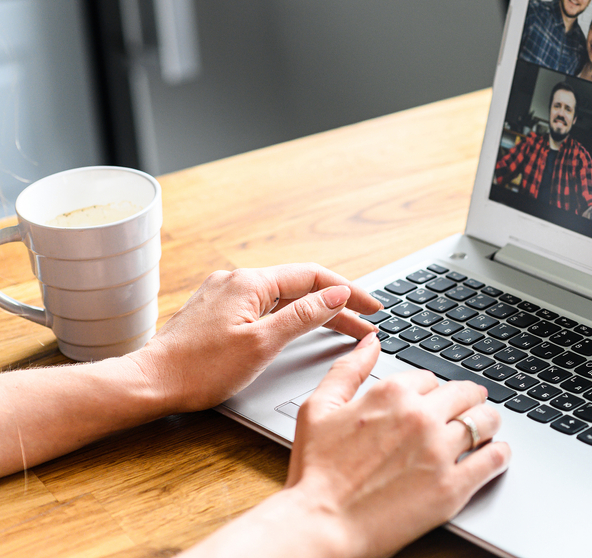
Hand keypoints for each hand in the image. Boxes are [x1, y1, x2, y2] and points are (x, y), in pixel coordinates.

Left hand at [130, 263, 380, 413]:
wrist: (148, 384)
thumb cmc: (199, 370)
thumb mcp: (262, 344)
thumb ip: (304, 315)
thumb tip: (336, 294)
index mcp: (250, 282)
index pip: (313, 277)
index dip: (348, 292)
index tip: (373, 308)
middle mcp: (237, 280)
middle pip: (300, 287)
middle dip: (337, 306)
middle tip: (367, 326)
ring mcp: (224, 295)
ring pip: (283, 298)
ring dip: (315, 312)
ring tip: (344, 330)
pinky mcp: (216, 312)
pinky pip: (264, 307)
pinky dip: (290, 318)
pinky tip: (301, 330)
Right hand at [285, 334, 510, 557]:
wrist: (321, 526)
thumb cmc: (316, 473)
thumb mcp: (318, 409)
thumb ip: (348, 369)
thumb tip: (371, 341)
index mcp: (391, 393)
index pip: (431, 378)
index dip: (433, 390)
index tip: (435, 400)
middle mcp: (420, 417)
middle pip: (465, 394)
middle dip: (469, 398)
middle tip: (472, 406)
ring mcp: (439, 451)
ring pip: (484, 421)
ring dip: (488, 421)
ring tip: (486, 427)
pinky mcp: (452, 486)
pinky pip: (494, 459)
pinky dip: (499, 453)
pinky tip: (495, 453)